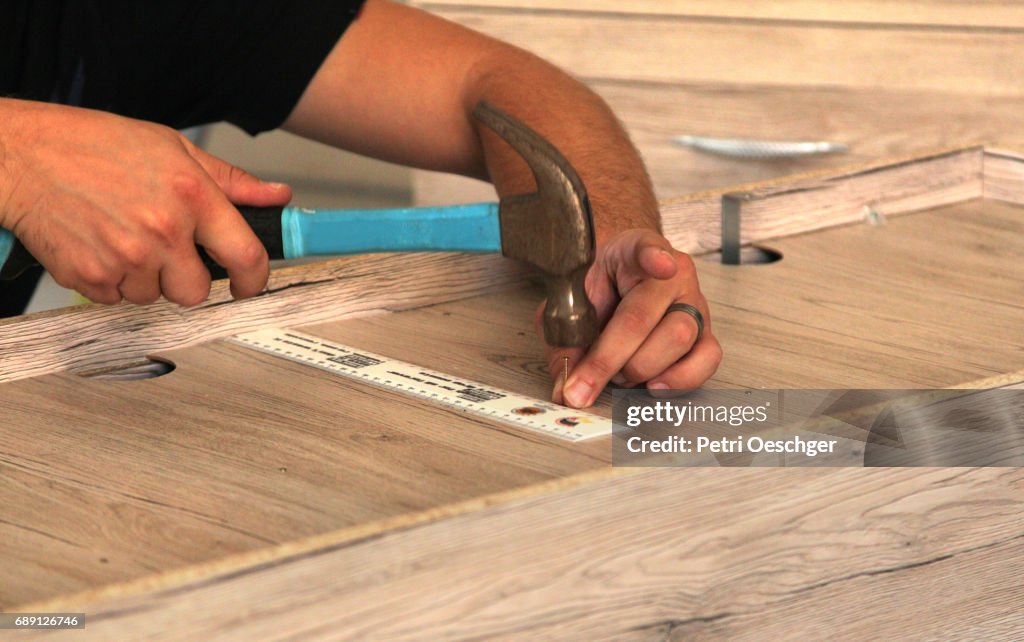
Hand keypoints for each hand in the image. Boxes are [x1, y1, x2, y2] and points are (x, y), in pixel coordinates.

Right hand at [0, 99, 290, 304]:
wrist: (21, 155)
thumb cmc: (92, 145)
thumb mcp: (172, 147)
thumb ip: (230, 181)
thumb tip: (276, 196)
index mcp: (192, 195)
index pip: (246, 256)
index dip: (255, 280)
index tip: (250, 285)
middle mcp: (162, 230)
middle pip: (196, 291)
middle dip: (186, 278)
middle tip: (165, 249)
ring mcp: (125, 257)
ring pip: (154, 296)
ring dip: (145, 277)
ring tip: (123, 235)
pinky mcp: (90, 277)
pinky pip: (117, 298)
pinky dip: (111, 280)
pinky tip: (99, 244)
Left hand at [543, 229, 721, 407]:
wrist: (621, 289)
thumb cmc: (600, 291)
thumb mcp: (572, 303)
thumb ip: (566, 339)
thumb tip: (566, 386)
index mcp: (634, 252)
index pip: (644, 248)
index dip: (653, 256)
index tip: (659, 264)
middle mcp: (674, 276)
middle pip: (645, 316)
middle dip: (608, 359)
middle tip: (584, 382)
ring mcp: (695, 305)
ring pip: (678, 340)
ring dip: (639, 369)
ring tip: (619, 376)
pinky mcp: (705, 335)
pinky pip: (706, 359)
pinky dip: (679, 380)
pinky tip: (653, 387)